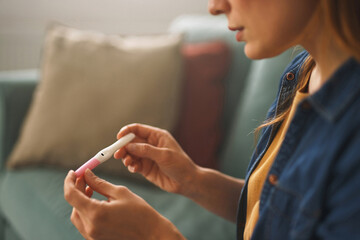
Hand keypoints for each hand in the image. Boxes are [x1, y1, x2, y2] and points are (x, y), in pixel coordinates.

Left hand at [64, 169, 183, 239]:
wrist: (152, 234)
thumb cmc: (140, 213)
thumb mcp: (120, 192)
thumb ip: (99, 183)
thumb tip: (87, 174)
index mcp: (96, 214)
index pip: (71, 195)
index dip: (69, 182)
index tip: (73, 172)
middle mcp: (90, 228)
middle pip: (73, 205)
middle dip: (76, 189)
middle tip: (85, 178)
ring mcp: (92, 236)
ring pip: (77, 215)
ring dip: (80, 201)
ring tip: (91, 189)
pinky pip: (84, 223)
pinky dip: (86, 211)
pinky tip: (96, 202)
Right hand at [114, 123, 198, 194]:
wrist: (187, 182)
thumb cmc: (180, 165)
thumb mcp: (164, 155)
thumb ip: (146, 150)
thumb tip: (129, 146)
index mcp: (157, 136)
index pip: (137, 129)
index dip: (126, 132)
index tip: (119, 138)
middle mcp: (150, 144)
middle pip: (131, 142)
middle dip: (123, 147)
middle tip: (118, 155)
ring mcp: (147, 156)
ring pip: (130, 154)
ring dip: (126, 158)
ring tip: (129, 163)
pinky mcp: (145, 168)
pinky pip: (133, 164)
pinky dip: (131, 166)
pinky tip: (134, 169)